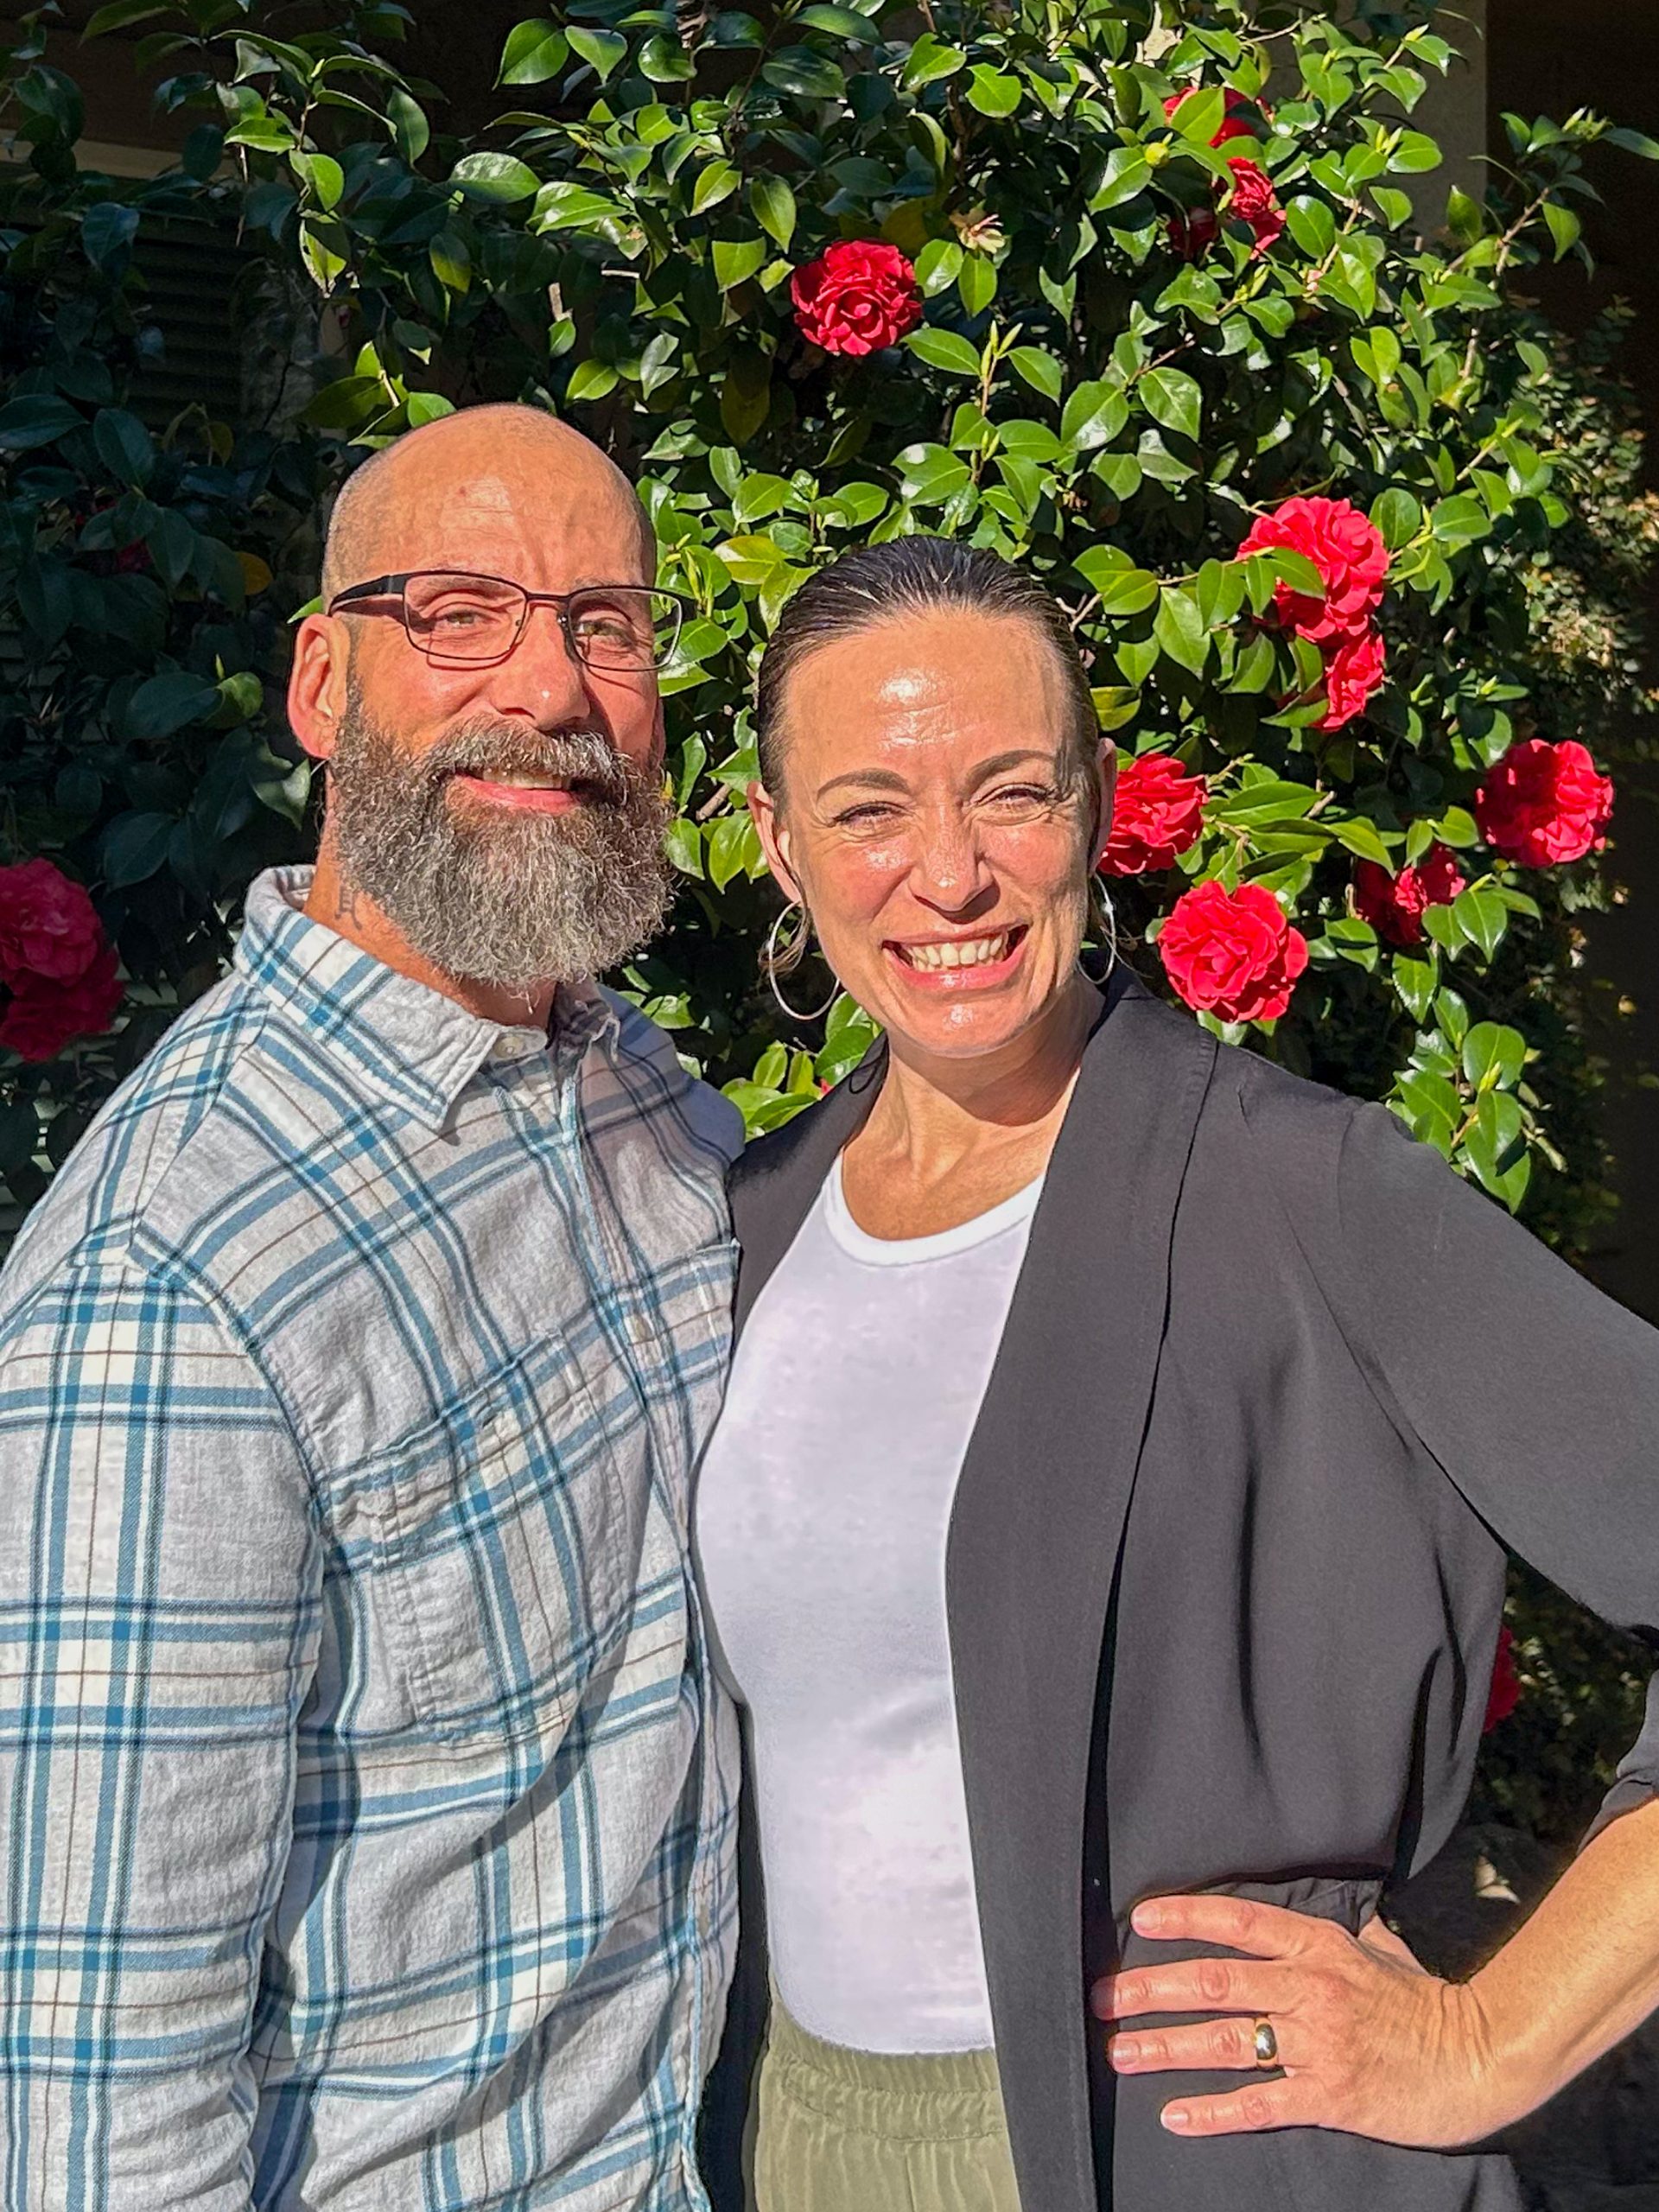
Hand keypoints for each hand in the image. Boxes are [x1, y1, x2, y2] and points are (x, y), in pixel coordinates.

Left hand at [1089, 1893, 1526, 2147]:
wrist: (1480, 2056)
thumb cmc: (1426, 2002)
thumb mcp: (1379, 1950)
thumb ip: (1335, 1937)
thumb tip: (1308, 1919)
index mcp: (1319, 1947)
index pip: (1238, 1923)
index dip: (1185, 1917)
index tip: (1138, 1919)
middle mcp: (1311, 1989)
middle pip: (1214, 1983)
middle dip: (1150, 1988)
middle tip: (1102, 1997)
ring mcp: (1318, 2043)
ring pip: (1225, 2041)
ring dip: (1165, 2046)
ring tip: (1121, 2050)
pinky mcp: (1329, 2096)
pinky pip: (1259, 2102)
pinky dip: (1213, 2111)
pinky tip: (1175, 2115)